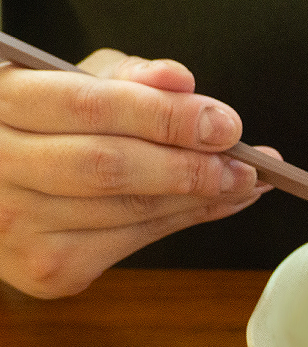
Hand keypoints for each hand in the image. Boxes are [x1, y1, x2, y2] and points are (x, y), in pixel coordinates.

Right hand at [0, 49, 275, 297]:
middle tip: (245, 162)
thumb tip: (178, 79)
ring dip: (201, 197)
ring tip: (244, 180)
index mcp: (2, 102)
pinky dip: (185, 219)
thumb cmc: (40, 122)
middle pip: (111, 167)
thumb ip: (128, 77)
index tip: (223, 123)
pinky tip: (216, 202)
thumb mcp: (73, 80)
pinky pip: (135, 242)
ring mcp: (18, 226)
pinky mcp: (47, 269)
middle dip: (190, 165)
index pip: (91, 107)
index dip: (164, 116)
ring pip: (131, 210)